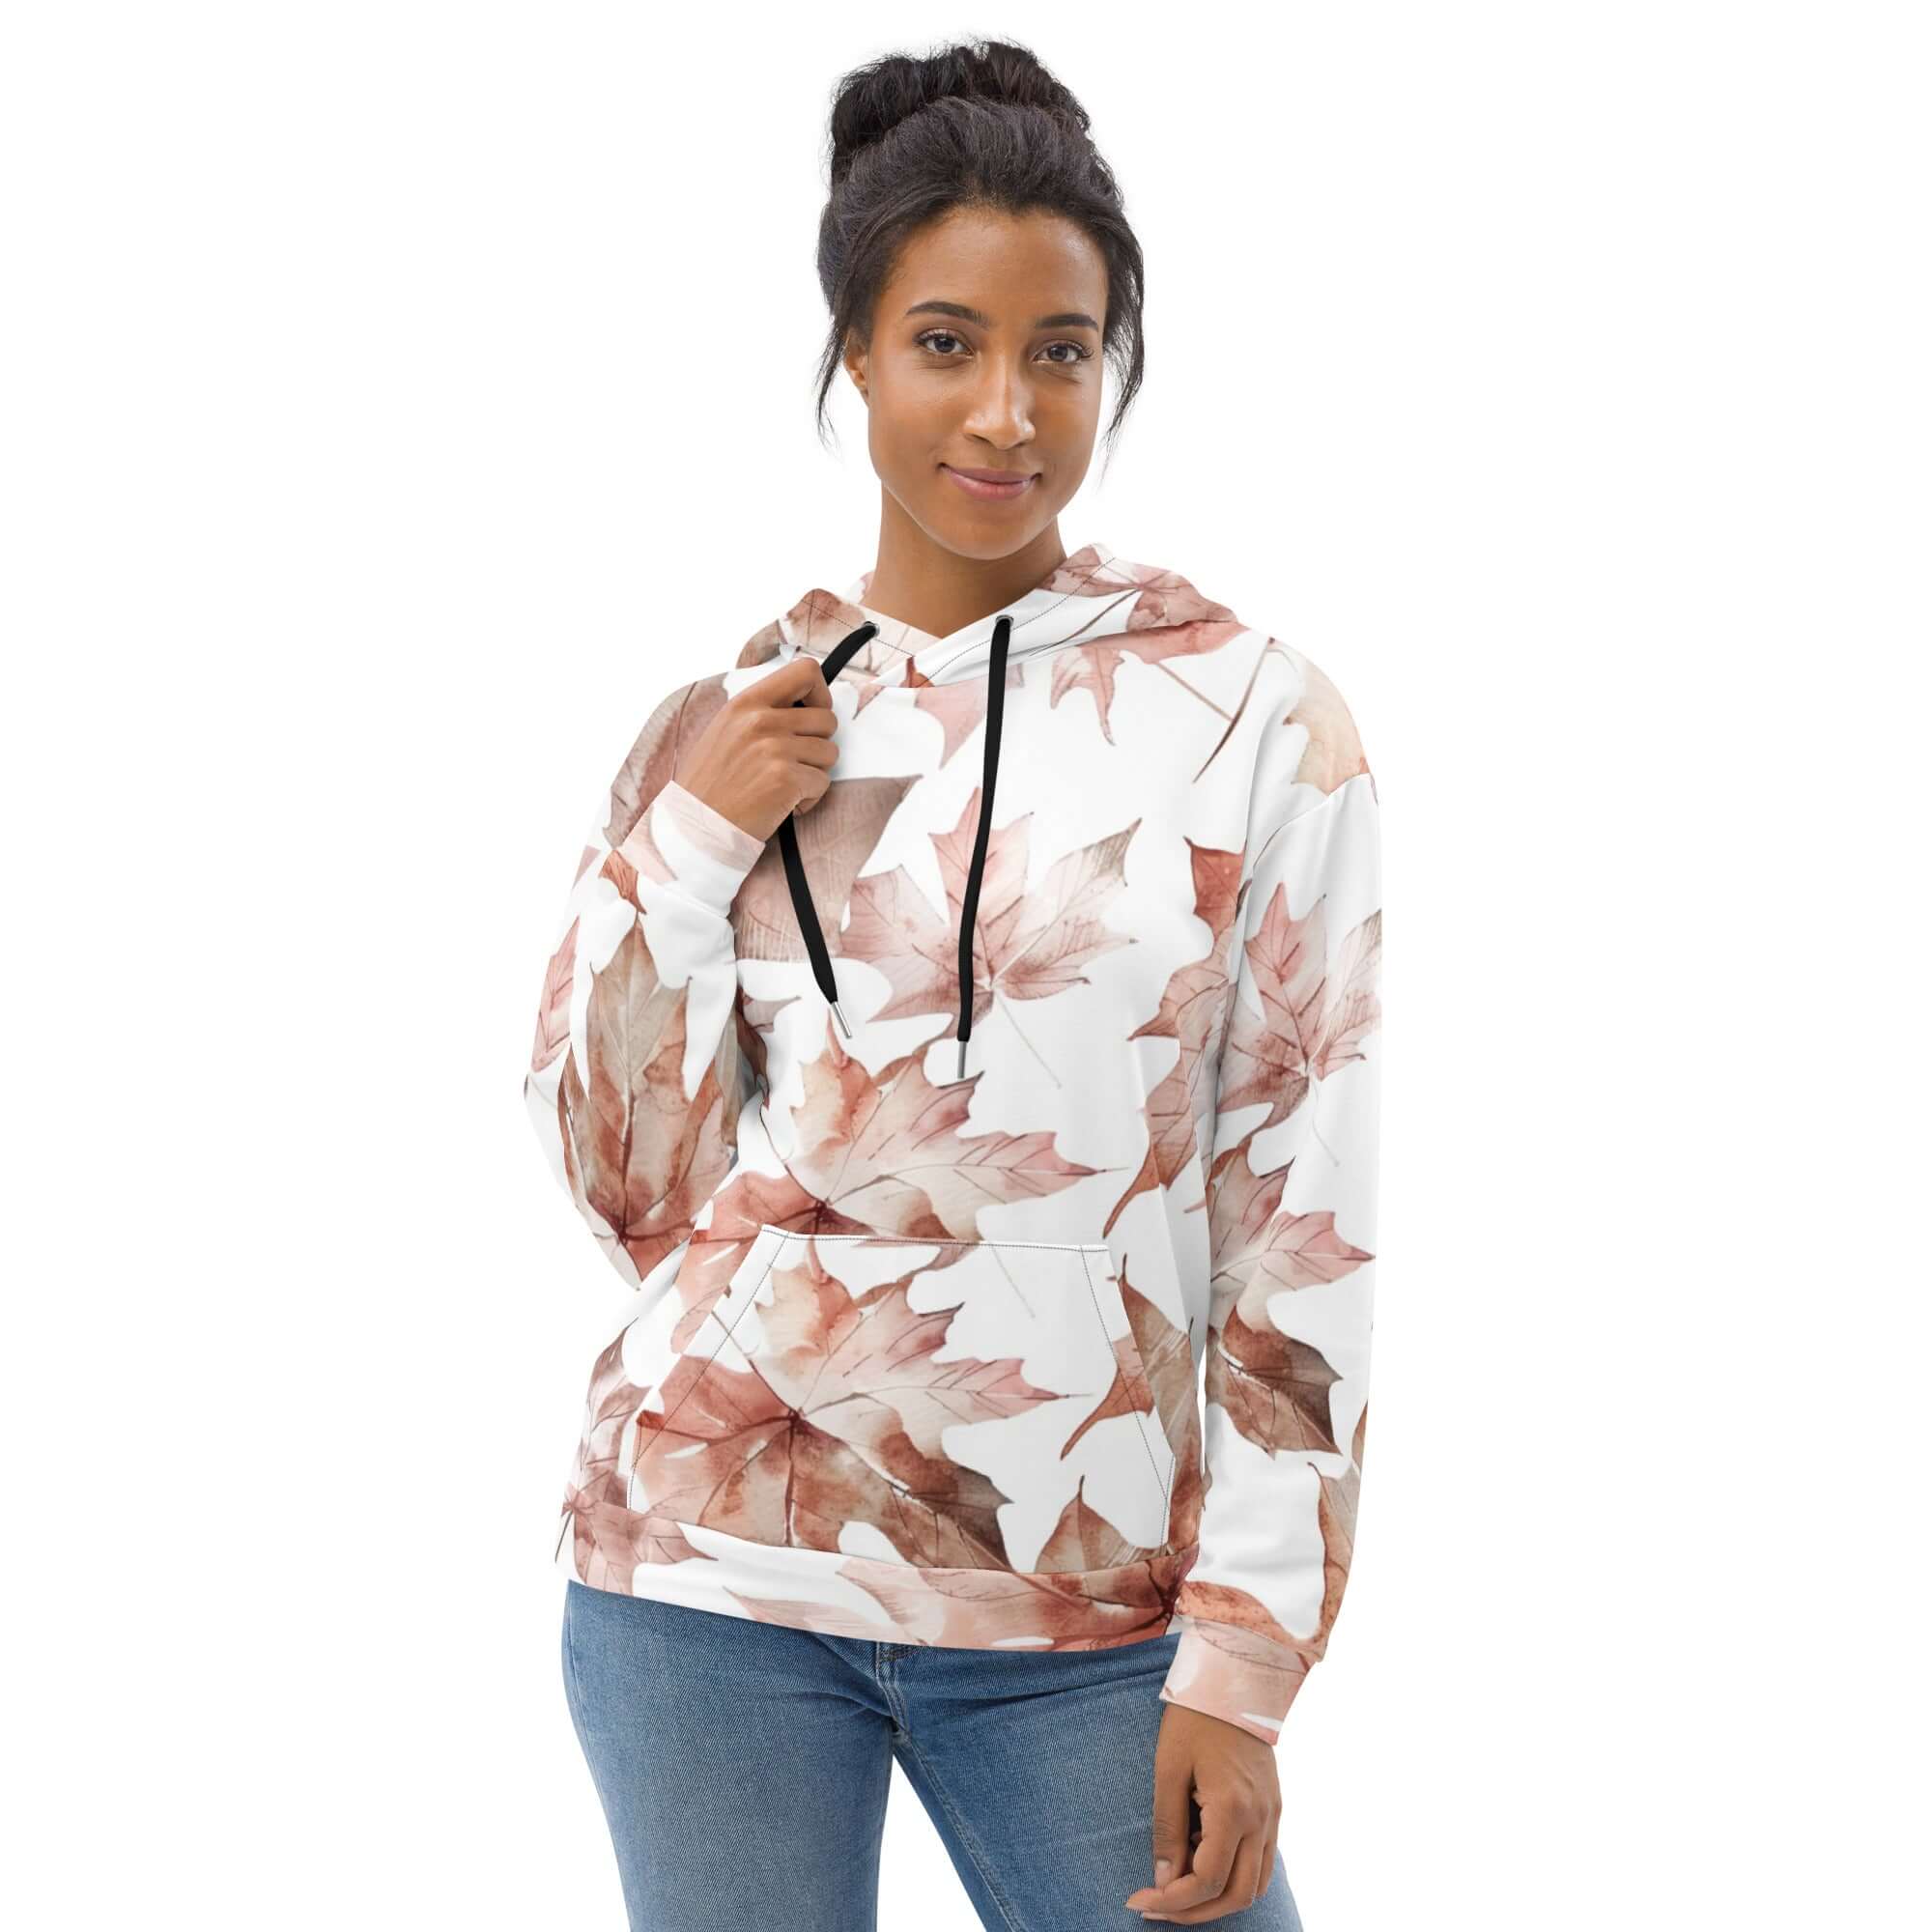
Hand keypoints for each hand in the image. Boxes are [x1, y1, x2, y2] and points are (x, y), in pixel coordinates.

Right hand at [677, 656, 840, 842]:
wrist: (696, 827)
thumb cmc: (711, 784)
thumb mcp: (725, 731)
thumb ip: (760, 713)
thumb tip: (803, 705)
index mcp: (746, 703)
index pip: (806, 672)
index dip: (820, 695)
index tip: (811, 717)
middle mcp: (760, 720)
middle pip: (827, 719)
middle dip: (818, 745)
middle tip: (794, 764)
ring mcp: (774, 748)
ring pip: (830, 753)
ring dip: (814, 773)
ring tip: (785, 786)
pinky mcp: (786, 779)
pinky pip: (823, 783)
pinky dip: (809, 799)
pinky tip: (783, 805)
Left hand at [1124, 1704, 1281, 1922]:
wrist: (1235, 1680)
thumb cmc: (1196, 1718)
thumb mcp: (1169, 1770)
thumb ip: (1167, 1828)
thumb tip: (1164, 1879)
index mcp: (1234, 1810)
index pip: (1208, 1880)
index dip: (1174, 1900)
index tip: (1141, 1899)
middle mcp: (1261, 1820)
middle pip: (1236, 1896)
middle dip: (1195, 1911)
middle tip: (1156, 1907)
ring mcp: (1273, 1816)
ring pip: (1254, 1886)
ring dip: (1218, 1899)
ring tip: (1178, 1892)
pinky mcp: (1274, 1809)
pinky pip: (1261, 1862)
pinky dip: (1233, 1876)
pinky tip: (1201, 1860)